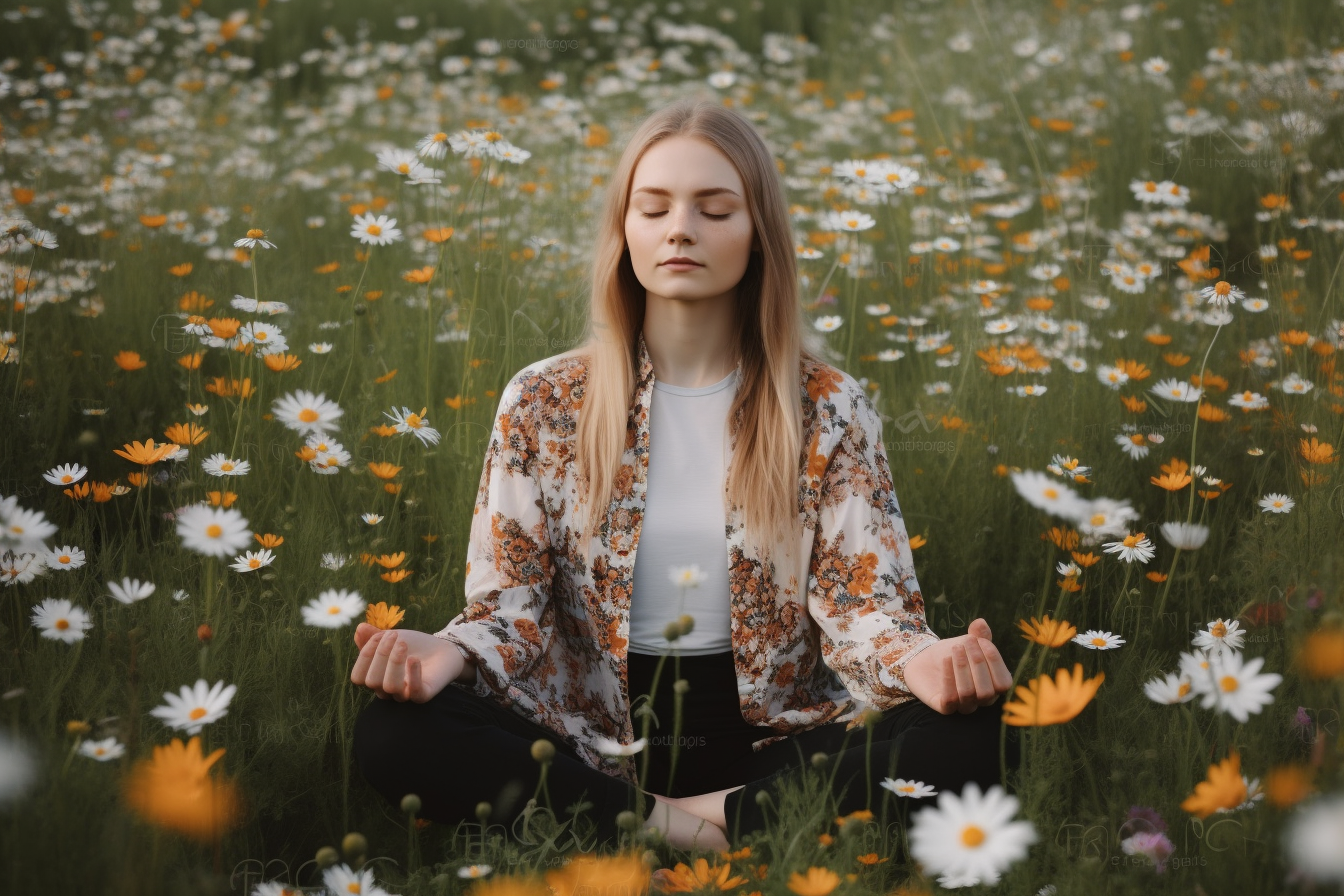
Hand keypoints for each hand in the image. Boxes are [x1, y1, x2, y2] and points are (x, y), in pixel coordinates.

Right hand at [349, 624, 463, 702]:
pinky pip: (414, 692)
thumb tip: (359, 628)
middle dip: (380, 655)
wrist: (443, 650)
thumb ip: (373, 636)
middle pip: (372, 681)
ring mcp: (405, 694)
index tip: (379, 635)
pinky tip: (414, 658)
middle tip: (394, 636)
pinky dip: (413, 674)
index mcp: (375, 678)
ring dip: (394, 662)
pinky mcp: (423, 695)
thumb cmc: (414, 646)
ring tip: (403, 644)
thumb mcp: (391, 637)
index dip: (364, 657)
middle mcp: (386, 690)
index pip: (358, 677)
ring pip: (389, 688)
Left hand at [900, 618, 1013, 714]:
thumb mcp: (969, 642)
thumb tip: (981, 623)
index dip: (995, 662)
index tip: (981, 641)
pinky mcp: (944, 707)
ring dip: (962, 669)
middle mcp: (982, 700)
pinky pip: (950, 700)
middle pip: (987, 691)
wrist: (925, 659)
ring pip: (968, 695)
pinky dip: (949, 678)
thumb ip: (979, 635)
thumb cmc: (955, 652)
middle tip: (967, 642)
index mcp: (994, 686)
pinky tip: (946, 659)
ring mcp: (963, 705)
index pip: (1004, 683)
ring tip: (956, 648)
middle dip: (978, 663)